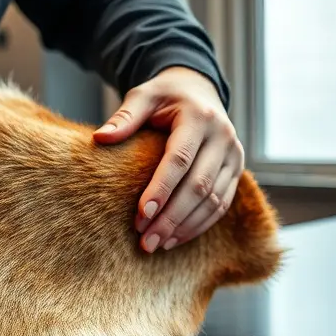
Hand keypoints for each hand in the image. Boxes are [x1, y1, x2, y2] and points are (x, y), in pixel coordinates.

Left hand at [93, 67, 242, 252]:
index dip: (161, 188)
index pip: (180, 159)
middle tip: (145, 241)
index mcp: (199, 117)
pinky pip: (221, 204)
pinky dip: (199, 225)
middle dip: (171, 217)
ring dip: (185, 227)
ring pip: (213, 200)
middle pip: (198, 185)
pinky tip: (175, 239)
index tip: (141, 214)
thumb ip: (124, 117)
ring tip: (157, 244)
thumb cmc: (164, 96)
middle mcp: (223, 137)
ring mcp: (234, 155)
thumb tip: (99, 138)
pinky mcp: (236, 170)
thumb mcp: (143, 96)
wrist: (198, 90)